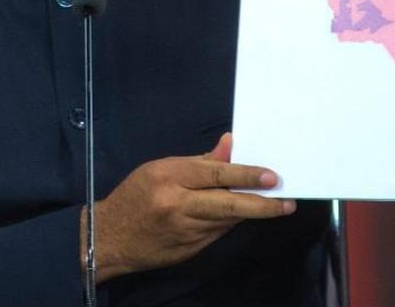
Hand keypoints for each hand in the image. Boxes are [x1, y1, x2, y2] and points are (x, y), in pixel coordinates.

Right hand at [84, 133, 294, 282]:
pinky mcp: (189, 249)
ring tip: (271, 204)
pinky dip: (230, 222)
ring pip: (227, 219)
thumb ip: (200, 162)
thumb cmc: (135, 196)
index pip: (216, 174)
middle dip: (262, 204)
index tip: (271, 177)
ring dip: (249, 212)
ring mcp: (185, 230)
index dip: (246, 175)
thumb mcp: (161, 168)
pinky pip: (217, 232)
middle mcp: (178, 204)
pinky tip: (240, 215)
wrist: (109, 237)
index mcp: (170, 177)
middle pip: (228, 203)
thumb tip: (230, 146)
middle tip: (286, 202)